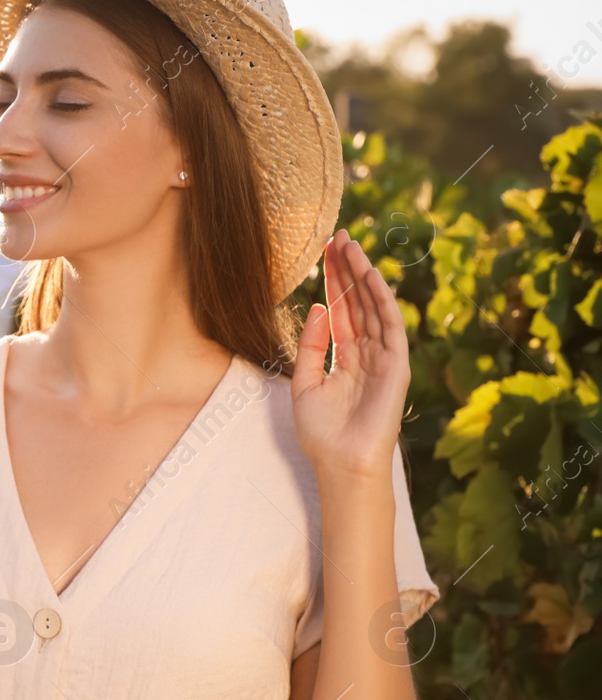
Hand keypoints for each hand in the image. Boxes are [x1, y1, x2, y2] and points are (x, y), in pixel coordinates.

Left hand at [290, 229, 410, 481]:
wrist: (340, 463)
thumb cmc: (321, 432)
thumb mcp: (303, 382)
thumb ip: (310, 344)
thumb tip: (318, 305)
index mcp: (345, 356)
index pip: (341, 309)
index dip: (334, 280)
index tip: (326, 251)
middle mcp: (367, 352)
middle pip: (357, 301)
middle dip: (348, 269)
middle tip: (338, 236)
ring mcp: (384, 357)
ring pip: (373, 307)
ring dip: (363, 275)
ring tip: (351, 246)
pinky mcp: (397, 366)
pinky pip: (390, 326)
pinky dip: (381, 300)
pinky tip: (370, 276)